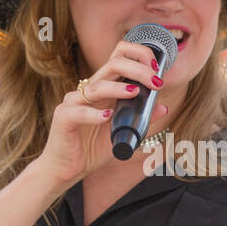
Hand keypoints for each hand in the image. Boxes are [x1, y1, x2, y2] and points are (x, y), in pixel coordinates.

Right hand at [31, 39, 170, 187]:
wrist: (67, 169)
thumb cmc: (92, 149)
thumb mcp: (123, 132)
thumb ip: (141, 120)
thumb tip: (163, 107)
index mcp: (104, 89)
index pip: (119, 58)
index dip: (139, 56)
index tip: (158, 69)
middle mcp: (89, 91)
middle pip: (112, 65)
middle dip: (138, 69)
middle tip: (156, 81)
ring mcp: (74, 102)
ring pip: (97, 87)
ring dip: (118, 87)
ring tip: (135, 92)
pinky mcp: (63, 118)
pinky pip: (78, 112)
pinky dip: (94, 114)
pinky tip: (107, 117)